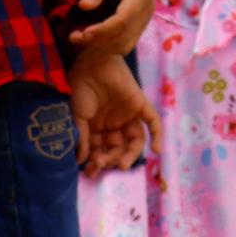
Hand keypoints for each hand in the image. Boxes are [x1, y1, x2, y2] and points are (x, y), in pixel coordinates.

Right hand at [70, 51, 158, 174]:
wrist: (89, 65)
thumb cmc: (79, 90)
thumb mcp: (78, 119)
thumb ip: (82, 139)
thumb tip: (83, 162)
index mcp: (99, 129)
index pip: (103, 151)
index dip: (98, 162)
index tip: (92, 171)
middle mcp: (115, 125)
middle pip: (119, 148)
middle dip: (111, 159)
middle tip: (103, 165)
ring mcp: (128, 115)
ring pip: (135, 140)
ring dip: (130, 154)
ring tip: (121, 164)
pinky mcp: (140, 104)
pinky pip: (152, 120)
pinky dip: (157, 134)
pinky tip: (157, 150)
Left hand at [71, 0, 155, 56]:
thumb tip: (83, 6)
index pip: (123, 20)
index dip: (102, 30)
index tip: (82, 33)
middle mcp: (146, 12)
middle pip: (122, 36)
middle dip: (96, 40)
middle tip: (73, 36)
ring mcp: (143, 22)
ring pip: (123, 46)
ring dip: (99, 46)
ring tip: (78, 38)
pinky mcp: (139, 28)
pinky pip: (124, 46)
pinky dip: (105, 47)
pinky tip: (90, 39)